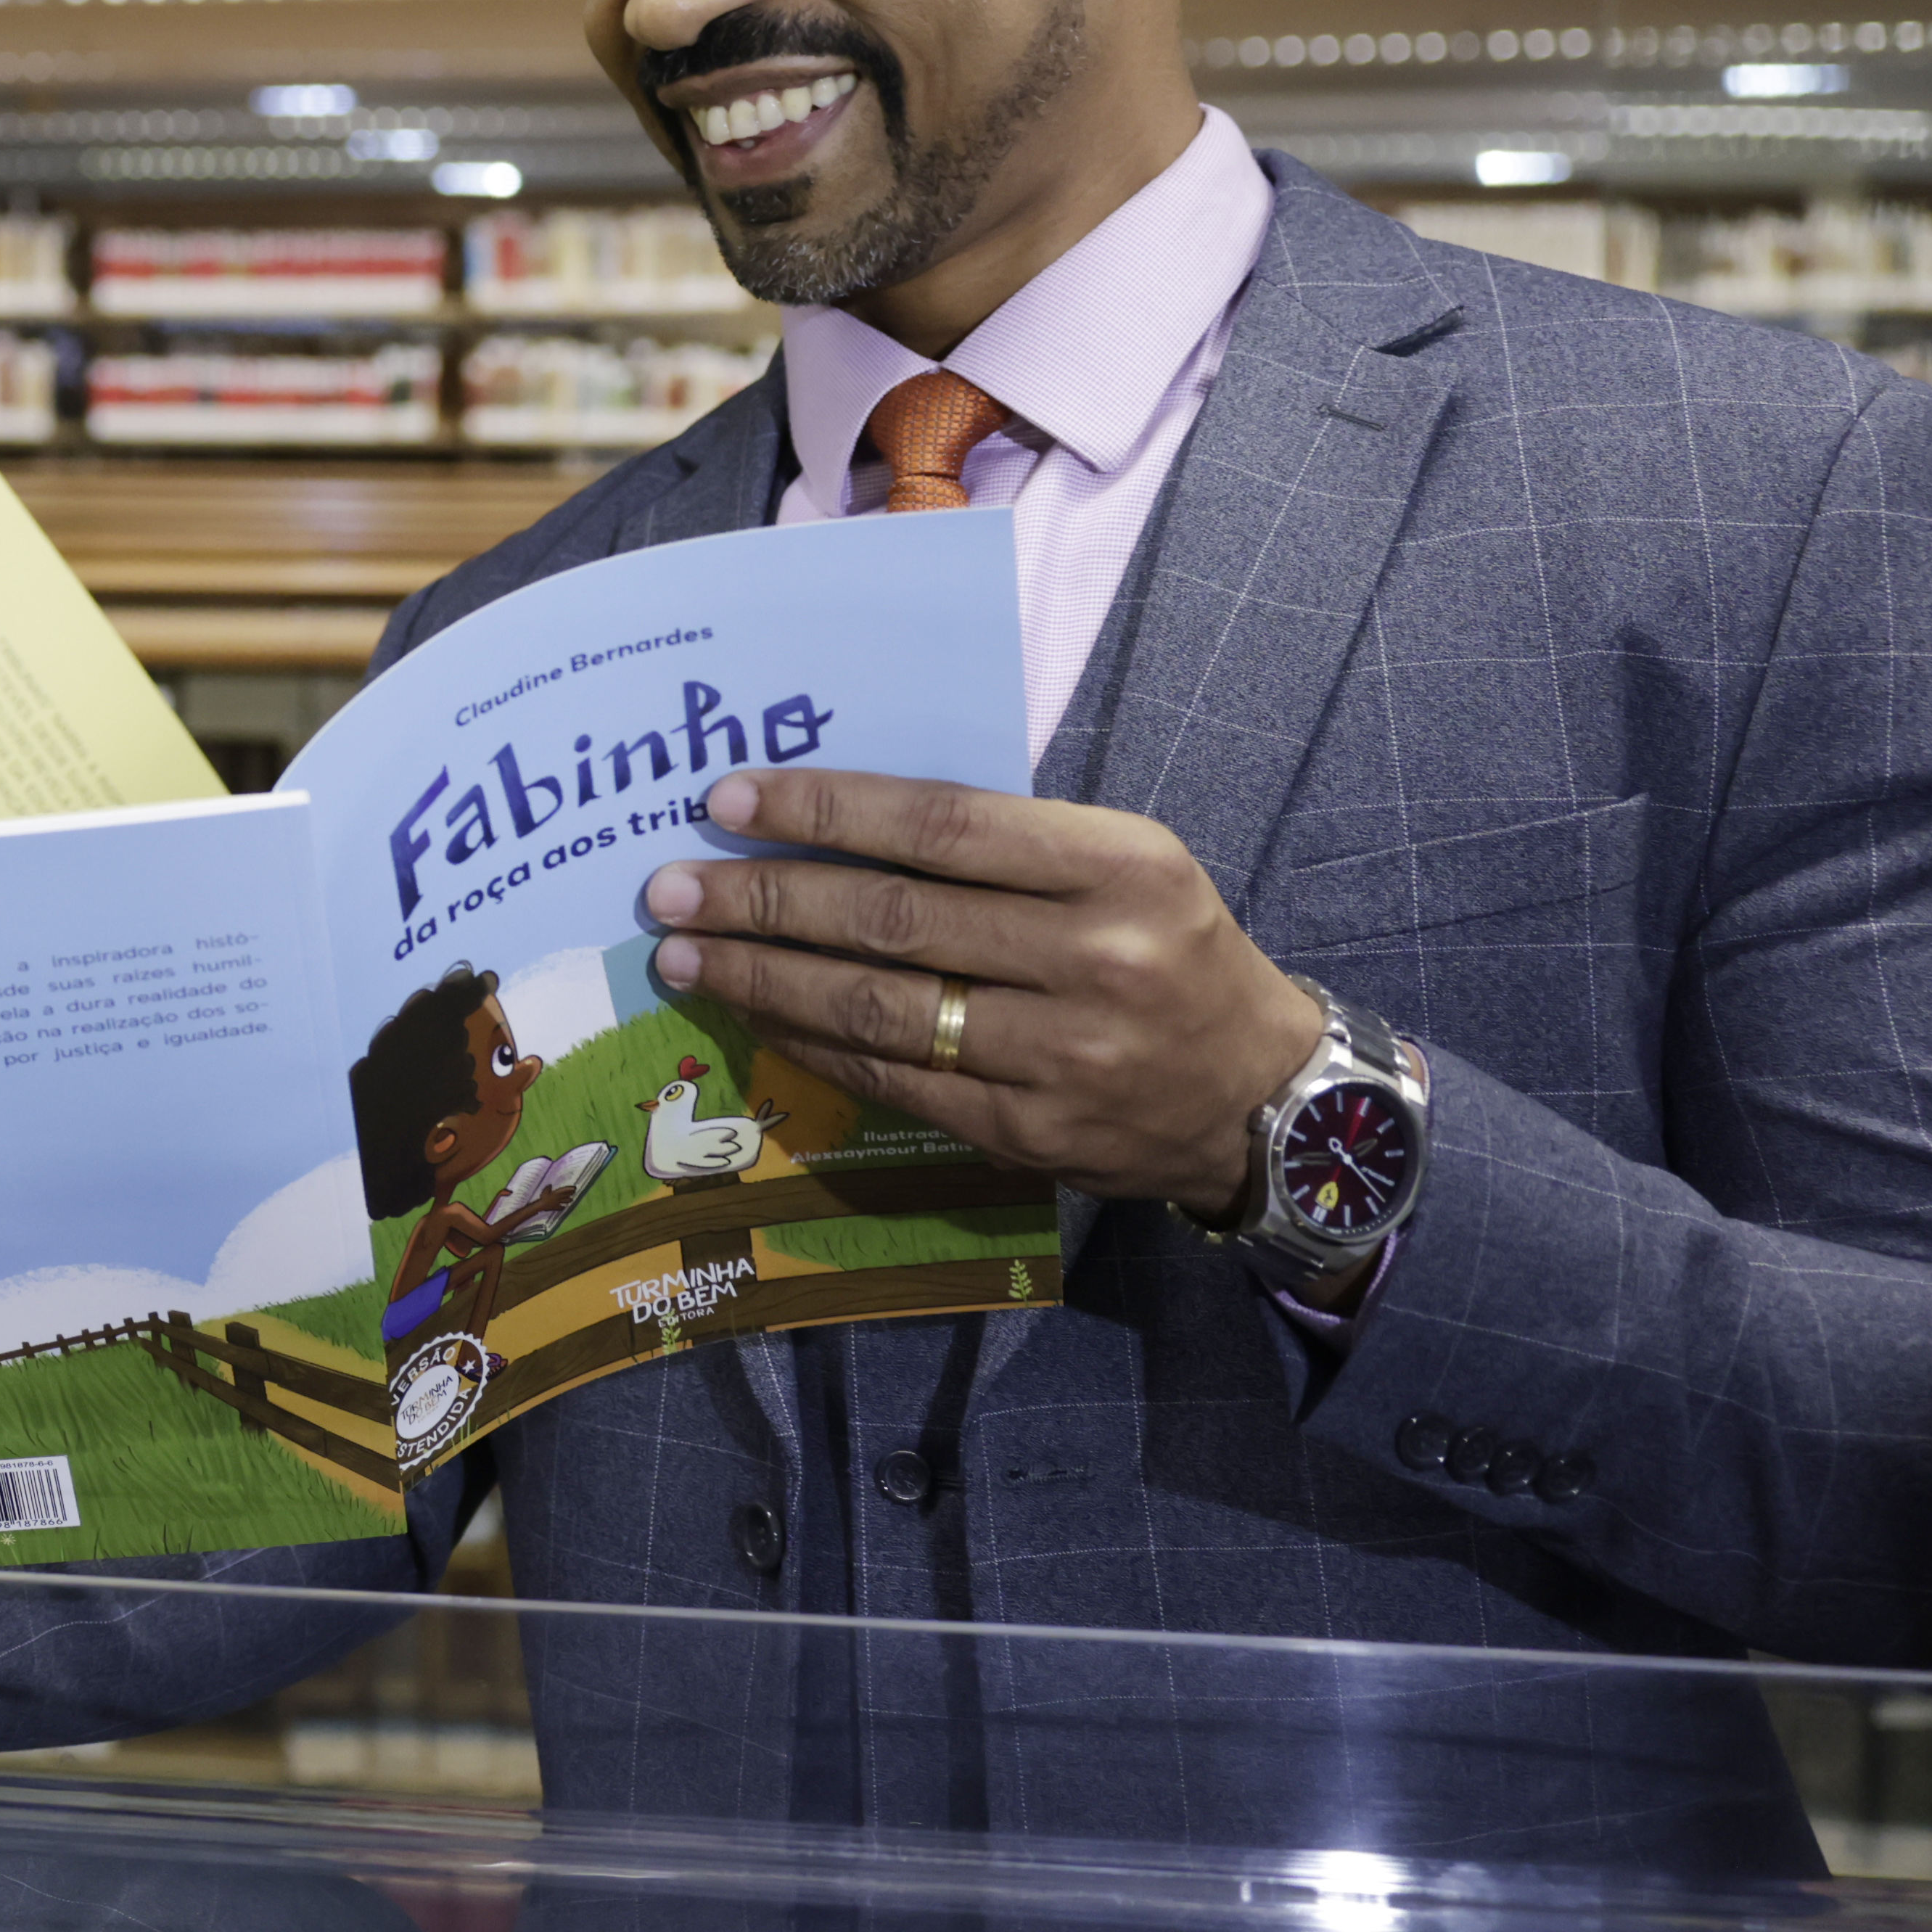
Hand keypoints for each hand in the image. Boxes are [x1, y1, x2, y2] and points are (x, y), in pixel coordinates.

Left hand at [638, 768, 1320, 1217]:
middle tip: (669, 887)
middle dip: (762, 900)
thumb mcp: (1124, 864)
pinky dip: (812, 1043)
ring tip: (682, 954)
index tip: (729, 801)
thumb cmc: (1173, 951)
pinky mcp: (1029, 1129)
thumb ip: (1004, 844)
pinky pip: (894, 1080)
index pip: (941, 827)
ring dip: (763, 979)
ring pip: (879, 1009)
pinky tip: (754, 1015)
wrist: (1262, 1096)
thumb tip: (837, 822)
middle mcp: (1095, 958)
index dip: (825, 812)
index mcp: (1120, 866)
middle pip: (893, 921)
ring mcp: (1061, 1055)